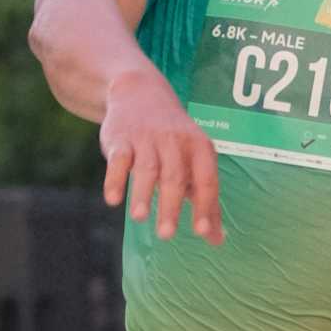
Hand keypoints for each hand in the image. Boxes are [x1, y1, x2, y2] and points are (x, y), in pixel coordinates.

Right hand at [99, 71, 223, 243]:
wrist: (139, 91)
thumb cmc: (174, 139)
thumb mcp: (195, 161)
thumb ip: (205, 201)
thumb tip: (217, 239)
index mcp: (200, 148)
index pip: (206, 180)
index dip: (204, 206)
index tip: (200, 232)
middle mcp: (176, 141)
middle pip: (175, 177)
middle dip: (170, 206)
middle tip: (166, 235)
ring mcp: (147, 138)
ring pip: (147, 168)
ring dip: (143, 194)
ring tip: (140, 218)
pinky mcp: (121, 138)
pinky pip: (119, 159)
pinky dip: (115, 179)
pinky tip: (113, 200)